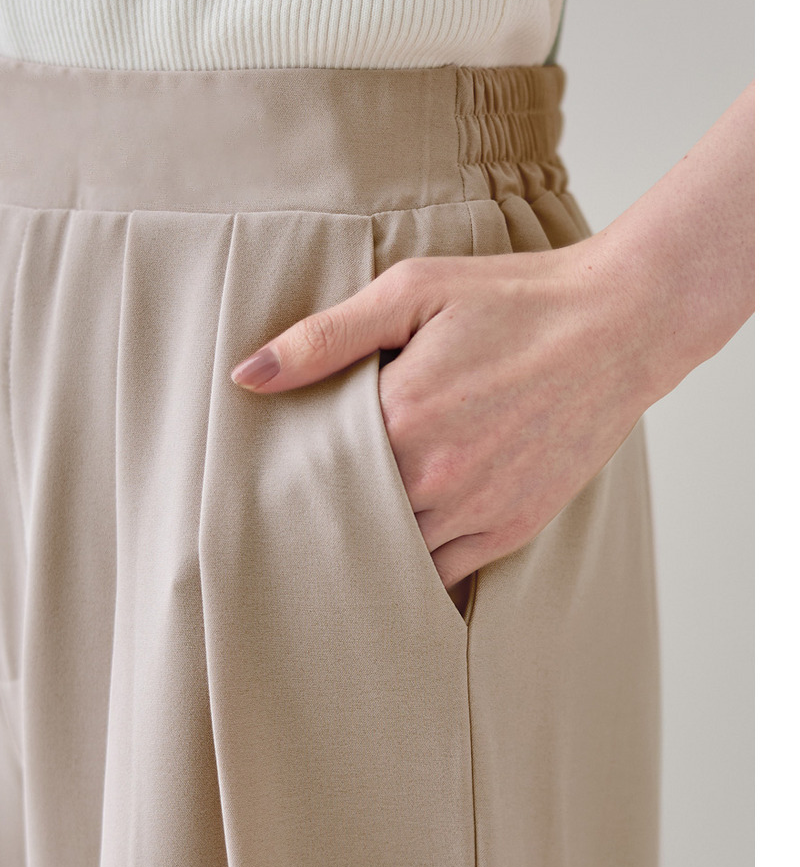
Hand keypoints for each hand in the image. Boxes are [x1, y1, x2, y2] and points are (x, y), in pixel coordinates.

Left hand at [229, 241, 656, 587]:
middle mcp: (434, 474)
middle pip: (347, 521)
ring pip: (393, 558)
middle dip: (320, 519)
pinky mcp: (512, 527)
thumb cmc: (512, 299)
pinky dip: (414, 571)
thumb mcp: (412, 292)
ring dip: (364, 551)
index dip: (291, 473)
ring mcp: (477, 508)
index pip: (314, 468)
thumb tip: (248, 375)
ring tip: (336, 543)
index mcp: (400, 414)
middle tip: (288, 522)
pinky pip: (444, 574)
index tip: (270, 476)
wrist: (618, 325)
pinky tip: (393, 560)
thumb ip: (326, 337)